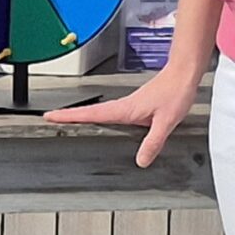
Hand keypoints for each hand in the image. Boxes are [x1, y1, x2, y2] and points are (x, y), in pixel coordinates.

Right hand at [46, 65, 198, 166]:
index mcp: (125, 109)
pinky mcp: (136, 105)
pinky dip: (100, 115)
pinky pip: (112, 112)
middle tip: (51, 118)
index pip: (91, 113)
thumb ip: (153, 142)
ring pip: (100, 111)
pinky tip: (104, 121)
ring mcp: (129, 105)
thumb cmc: (175, 92)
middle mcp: (124, 106)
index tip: (51, 116)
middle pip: (89, 111)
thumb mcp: (166, 121)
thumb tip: (140, 160)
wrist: (183, 74)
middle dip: (69, 115)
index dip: (70, 115)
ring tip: (69, 121)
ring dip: (83, 114)